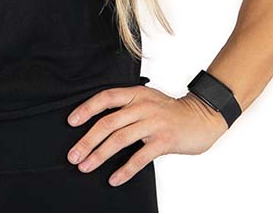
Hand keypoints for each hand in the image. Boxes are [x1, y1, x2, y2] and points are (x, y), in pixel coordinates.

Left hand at [65, 84, 229, 186]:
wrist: (201, 117)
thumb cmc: (169, 111)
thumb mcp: (146, 99)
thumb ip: (126, 107)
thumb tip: (99, 122)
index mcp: (135, 94)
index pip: (105, 98)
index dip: (86, 109)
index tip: (71, 122)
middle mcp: (142, 106)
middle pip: (108, 123)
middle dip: (87, 140)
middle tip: (73, 154)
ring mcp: (153, 123)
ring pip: (119, 140)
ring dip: (100, 155)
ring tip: (86, 166)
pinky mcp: (163, 141)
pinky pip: (140, 157)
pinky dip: (125, 170)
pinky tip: (114, 178)